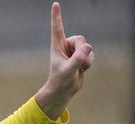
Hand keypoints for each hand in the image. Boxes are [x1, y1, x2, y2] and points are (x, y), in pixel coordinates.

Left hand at [35, 2, 94, 119]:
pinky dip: (88, 63)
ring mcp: (74, 51)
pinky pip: (91, 55)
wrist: (63, 91)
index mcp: (57, 47)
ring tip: (76, 69)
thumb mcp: (68, 71)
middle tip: (75, 63)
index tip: (55, 4)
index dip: (57, 16)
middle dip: (81, 51)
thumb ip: (77, 60)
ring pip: (88, 47)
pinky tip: (81, 70)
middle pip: (80, 39)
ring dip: (85, 60)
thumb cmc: (60, 82)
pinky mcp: (81, 56)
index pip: (57, 29)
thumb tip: (87, 48)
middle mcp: (65, 46)